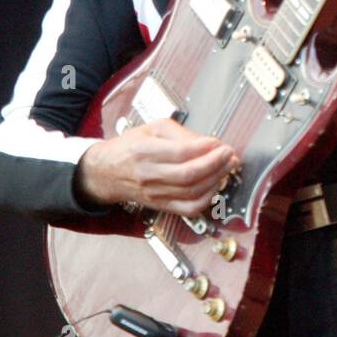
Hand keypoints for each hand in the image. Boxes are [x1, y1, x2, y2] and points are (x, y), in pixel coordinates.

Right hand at [76, 118, 239, 216]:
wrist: (105, 172)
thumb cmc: (130, 147)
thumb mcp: (152, 128)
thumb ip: (180, 133)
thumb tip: (207, 143)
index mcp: (144, 151)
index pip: (180, 153)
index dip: (205, 148)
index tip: (218, 142)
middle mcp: (149, 175)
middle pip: (189, 175)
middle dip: (216, 164)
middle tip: (230, 154)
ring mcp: (155, 194)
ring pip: (192, 192)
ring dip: (216, 179)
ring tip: (228, 166)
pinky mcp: (161, 206)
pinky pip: (189, 208)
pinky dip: (207, 198)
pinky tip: (216, 185)